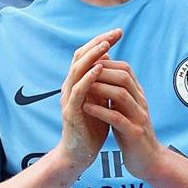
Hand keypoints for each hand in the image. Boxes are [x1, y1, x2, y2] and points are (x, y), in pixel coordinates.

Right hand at [58, 29, 122, 171]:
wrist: (80, 154)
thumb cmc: (91, 129)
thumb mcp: (99, 101)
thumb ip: (102, 83)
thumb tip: (109, 62)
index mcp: (78, 83)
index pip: (88, 55)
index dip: (102, 42)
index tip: (119, 32)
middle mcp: (70, 87)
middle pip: (80, 57)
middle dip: (98, 43)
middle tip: (115, 33)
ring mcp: (68, 99)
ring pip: (77, 70)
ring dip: (92, 56)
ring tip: (106, 45)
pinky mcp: (70, 112)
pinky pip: (78, 91)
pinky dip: (88, 77)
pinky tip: (99, 69)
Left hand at [82, 59, 164, 179]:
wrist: (149, 161)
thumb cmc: (132, 135)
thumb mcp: (126, 111)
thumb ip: (118, 94)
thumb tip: (103, 76)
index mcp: (138, 96)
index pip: (125, 70)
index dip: (106, 63)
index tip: (88, 64)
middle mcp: (141, 103)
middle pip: (124, 77)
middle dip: (102, 72)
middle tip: (83, 73)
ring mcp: (139, 118)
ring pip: (121, 94)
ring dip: (100, 88)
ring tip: (83, 88)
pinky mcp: (134, 134)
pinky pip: (116, 118)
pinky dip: (100, 111)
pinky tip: (86, 108)